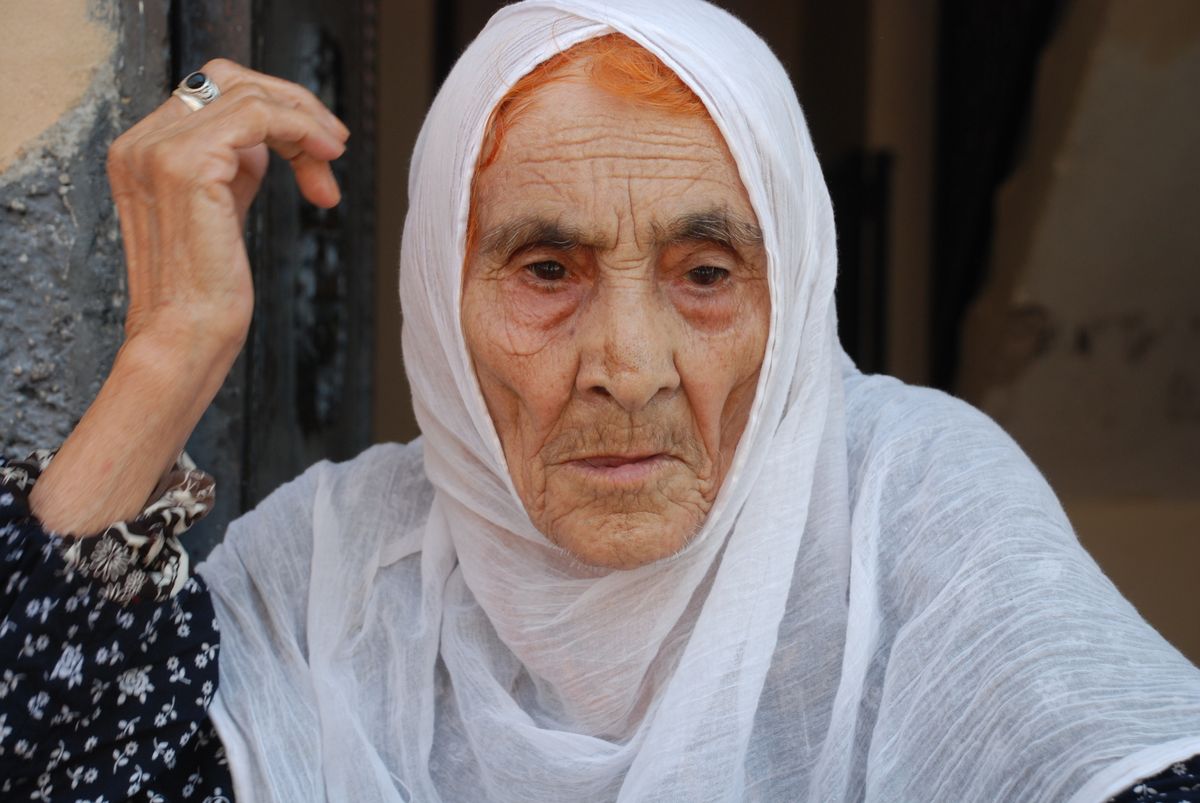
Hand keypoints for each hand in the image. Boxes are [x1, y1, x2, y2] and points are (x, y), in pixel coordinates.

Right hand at [30, 60, 348, 535]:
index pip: (211, 93)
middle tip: (335, 144)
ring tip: (334, 160)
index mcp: (141, 151)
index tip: (320, 150)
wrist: (185, 340)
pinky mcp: (188, 166)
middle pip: (228, 79)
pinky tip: (325, 158)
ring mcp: (158, 150)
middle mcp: (139, 143)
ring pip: (247, 93)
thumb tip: (272, 140)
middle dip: (292, 104)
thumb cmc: (207, 292)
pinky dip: (299, 127)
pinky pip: (257, 116)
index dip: (275, 112)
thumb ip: (236, 167)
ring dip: (304, 121)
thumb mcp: (222, 213)